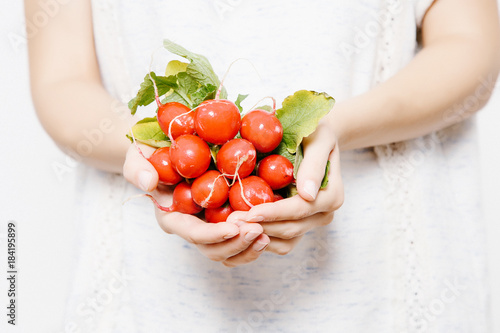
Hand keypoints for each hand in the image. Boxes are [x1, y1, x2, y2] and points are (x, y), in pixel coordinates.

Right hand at [123, 144, 269, 266]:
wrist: (167, 152)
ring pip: (229, 251)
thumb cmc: (150, 154)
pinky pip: (239, 240)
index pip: (193, 234)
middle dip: (236, 245)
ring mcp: (209, 226)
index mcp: (173, 217)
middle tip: (258, 231)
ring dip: (248, 248)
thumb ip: (137, 168)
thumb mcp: (137, 155)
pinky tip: (270, 228)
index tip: (233, 228)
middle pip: (214, 250)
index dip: (213, 235)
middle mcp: (192, 227)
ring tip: (267, 235)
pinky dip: (253, 240)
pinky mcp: (224, 220)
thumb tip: (148, 183)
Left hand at [227, 120, 343, 254]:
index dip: (274, 214)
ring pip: (285, 241)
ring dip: (258, 237)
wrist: (316, 137)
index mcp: (331, 196)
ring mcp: (311, 222)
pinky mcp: (298, 225)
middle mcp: (324, 214)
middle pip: (290, 229)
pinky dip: (261, 239)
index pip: (299, 210)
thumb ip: (314, 164)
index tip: (249, 213)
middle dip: (260, 227)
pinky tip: (240, 229)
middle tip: (231, 223)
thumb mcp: (319, 138)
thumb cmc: (316, 132)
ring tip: (232, 227)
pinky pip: (280, 242)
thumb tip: (307, 194)